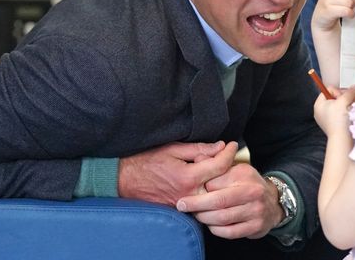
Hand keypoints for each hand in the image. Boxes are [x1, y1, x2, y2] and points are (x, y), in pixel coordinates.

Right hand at [118, 141, 236, 205]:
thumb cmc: (144, 161)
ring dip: (218, 182)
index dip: (229, 153)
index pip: (219, 166)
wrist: (122, 180)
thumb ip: (198, 149)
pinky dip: (207, 191)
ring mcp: (184, 204)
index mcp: (188, 177)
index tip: (232, 145)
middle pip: (220, 184)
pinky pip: (200, 202)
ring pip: (212, 196)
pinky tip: (206, 181)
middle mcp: (189, 194)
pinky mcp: (179, 210)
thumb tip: (219, 147)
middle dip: (227, 170)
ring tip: (219, 169)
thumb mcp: (172, 148)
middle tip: (228, 157)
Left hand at [176, 162, 280, 239]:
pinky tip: (211, 225)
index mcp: (244, 173)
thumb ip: (215, 164)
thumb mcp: (234, 169)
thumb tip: (197, 158)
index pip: (215, 181)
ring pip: (222, 218)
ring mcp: (256, 210)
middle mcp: (252, 191)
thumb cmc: (246, 185)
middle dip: (196, 204)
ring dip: (204, 218)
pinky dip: (216, 230)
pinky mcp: (256, 226)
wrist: (273, 202)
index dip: (199, 188)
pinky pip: (230, 232)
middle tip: (182, 205)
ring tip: (196, 215)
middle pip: (218, 200)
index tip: (187, 190)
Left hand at [314, 86, 354, 136]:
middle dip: (344, 99)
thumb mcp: (344, 101)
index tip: (344, 97)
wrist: (342, 139)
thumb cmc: (339, 119)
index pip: (329, 89)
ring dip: (347, 106)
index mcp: (319, 104)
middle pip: (334, 98)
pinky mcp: (334, 126)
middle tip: (351, 102)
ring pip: (339, 106)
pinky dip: (347, 113)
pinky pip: (341, 115)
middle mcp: (320, 111)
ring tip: (352, 109)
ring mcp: (327, 119)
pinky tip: (351, 116)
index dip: (338, 91)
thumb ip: (350, 92)